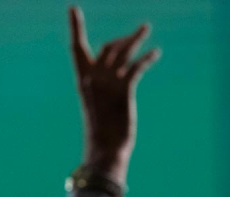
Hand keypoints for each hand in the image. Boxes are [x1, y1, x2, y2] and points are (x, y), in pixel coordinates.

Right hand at [69, 7, 160, 184]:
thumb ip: (101, 91)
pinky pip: (136, 67)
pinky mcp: (124, 91)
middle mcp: (93, 78)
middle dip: (123, 38)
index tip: (73, 8)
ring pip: (123, 52)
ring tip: (146, 28)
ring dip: (136, 38)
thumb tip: (111, 85)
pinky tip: (156, 53)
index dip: (75, 27)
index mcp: (83, 81)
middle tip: (138, 33)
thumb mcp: (97, 107)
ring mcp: (108, 84)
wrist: (104, 149)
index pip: (76, 48)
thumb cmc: (101, 134)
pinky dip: (147, 58)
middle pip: (108, 47)